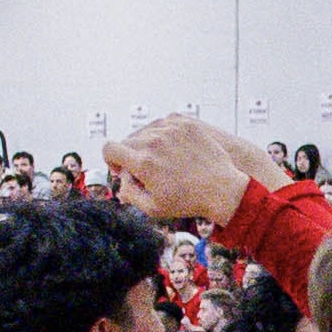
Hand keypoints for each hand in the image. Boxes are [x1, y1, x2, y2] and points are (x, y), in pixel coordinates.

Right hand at [112, 116, 275, 219]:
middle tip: (145, 170)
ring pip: (144, 131)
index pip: (109, 149)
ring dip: (147, 144)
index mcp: (143, 162)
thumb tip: (121, 180)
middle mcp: (154, 141)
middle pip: (127, 141)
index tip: (123, 169)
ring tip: (162, 161)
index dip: (112, 160)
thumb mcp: (152, 208)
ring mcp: (170, 130)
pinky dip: (163, 135)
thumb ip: (129, 193)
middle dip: (130, 155)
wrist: (222, 189)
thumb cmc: (189, 201)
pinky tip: (173, 150)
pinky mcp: (184, 123)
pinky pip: (162, 124)